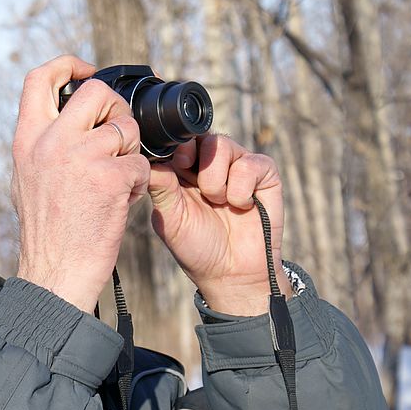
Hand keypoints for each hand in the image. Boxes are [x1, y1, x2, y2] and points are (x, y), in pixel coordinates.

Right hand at [12, 56, 149, 312]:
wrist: (55, 273)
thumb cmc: (46, 231)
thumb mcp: (26, 177)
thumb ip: (44, 144)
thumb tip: (68, 116)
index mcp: (28, 139)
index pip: (41, 78)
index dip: (69, 64)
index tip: (88, 73)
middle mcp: (51, 141)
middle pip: (96, 91)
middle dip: (115, 108)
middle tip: (118, 133)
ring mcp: (81, 157)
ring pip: (125, 129)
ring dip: (130, 152)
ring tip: (118, 179)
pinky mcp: (110, 178)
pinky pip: (140, 162)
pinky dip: (138, 181)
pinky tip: (122, 200)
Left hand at [148, 134, 293, 315]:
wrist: (231, 273)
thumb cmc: (197, 246)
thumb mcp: (170, 216)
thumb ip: (160, 186)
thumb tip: (145, 160)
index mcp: (183, 171)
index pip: (178, 141)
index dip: (176, 145)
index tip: (178, 164)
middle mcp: (210, 164)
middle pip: (200, 135)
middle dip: (195, 159)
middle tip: (196, 184)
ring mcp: (238, 166)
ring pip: (222, 145)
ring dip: (215, 179)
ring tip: (218, 202)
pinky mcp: (264, 175)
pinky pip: (250, 164)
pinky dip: (241, 189)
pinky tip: (240, 206)